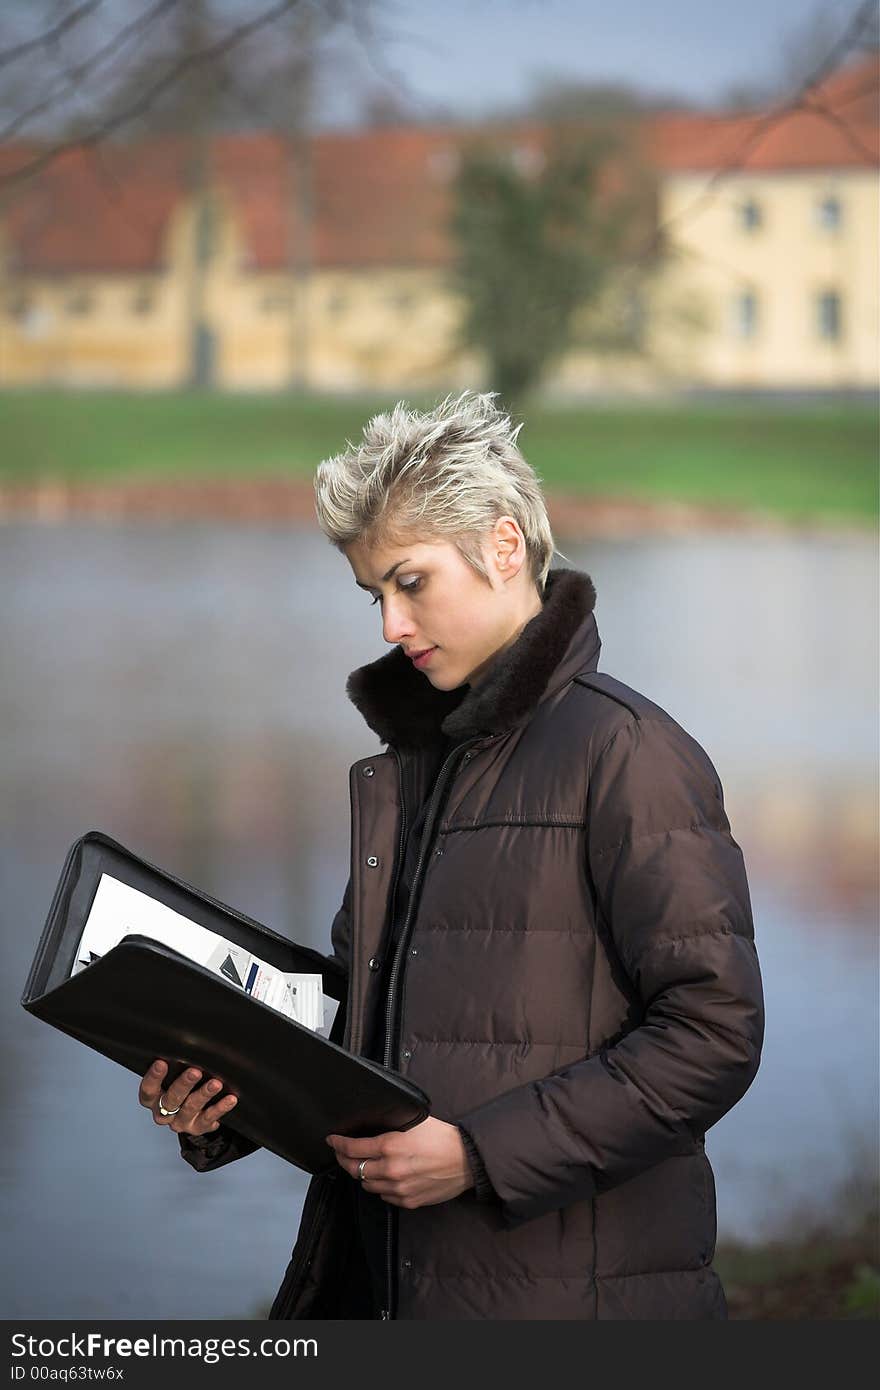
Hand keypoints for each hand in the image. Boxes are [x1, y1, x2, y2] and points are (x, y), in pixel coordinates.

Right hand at [138, 1059, 237, 1136]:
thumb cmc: (182, 1086)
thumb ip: (175, 1065)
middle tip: (195, 1072)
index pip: (148, 1090)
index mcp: (153, 1099)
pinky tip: (230, 1099)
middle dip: (183, 1085)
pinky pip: (209, 1119)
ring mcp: (181, 1122)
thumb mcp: (174, 1076)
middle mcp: (164, 1113)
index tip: (161, 1063)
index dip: (153, 1078)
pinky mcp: (198, 1128)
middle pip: (171, 1100)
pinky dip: (220, 1108)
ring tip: (216, 1084)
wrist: (196, 1112)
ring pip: (190, 1109)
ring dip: (204, 1094)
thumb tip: (187, 1041)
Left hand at [326, 1117, 474, 1208]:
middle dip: (345, 1160)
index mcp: (391, 1146)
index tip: (332, 1140)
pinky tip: (385, 1177)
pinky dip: (381, 1187)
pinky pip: (384, 1196)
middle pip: (355, 1170)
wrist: (466, 1160)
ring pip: (367, 1185)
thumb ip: (390, 1127)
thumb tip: (370, 1130)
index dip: (338, 1144)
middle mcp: (391, 1169)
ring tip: (365, 1165)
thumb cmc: (442, 1137)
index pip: (353, 1149)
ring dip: (363, 1174)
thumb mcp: (413, 1122)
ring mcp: (398, 1188)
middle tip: (342, 1154)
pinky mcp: (407, 1201)